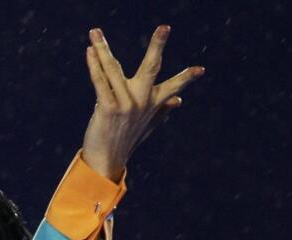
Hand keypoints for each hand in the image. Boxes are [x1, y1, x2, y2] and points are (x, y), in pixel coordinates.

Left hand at [81, 25, 204, 181]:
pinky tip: (89, 51)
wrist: (106, 160)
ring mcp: (125, 104)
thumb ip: (162, 110)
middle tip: (165, 27)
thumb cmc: (125, 141)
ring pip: (114, 69)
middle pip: (151, 68)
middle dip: (158, 46)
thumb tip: (180, 100)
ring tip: (95, 32)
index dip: (186, 78)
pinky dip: (94, 65)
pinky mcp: (108, 108)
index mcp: (153, 104)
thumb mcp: (147, 125)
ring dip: (103, 48)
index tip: (201, 69)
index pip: (173, 87)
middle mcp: (141, 102)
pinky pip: (100, 81)